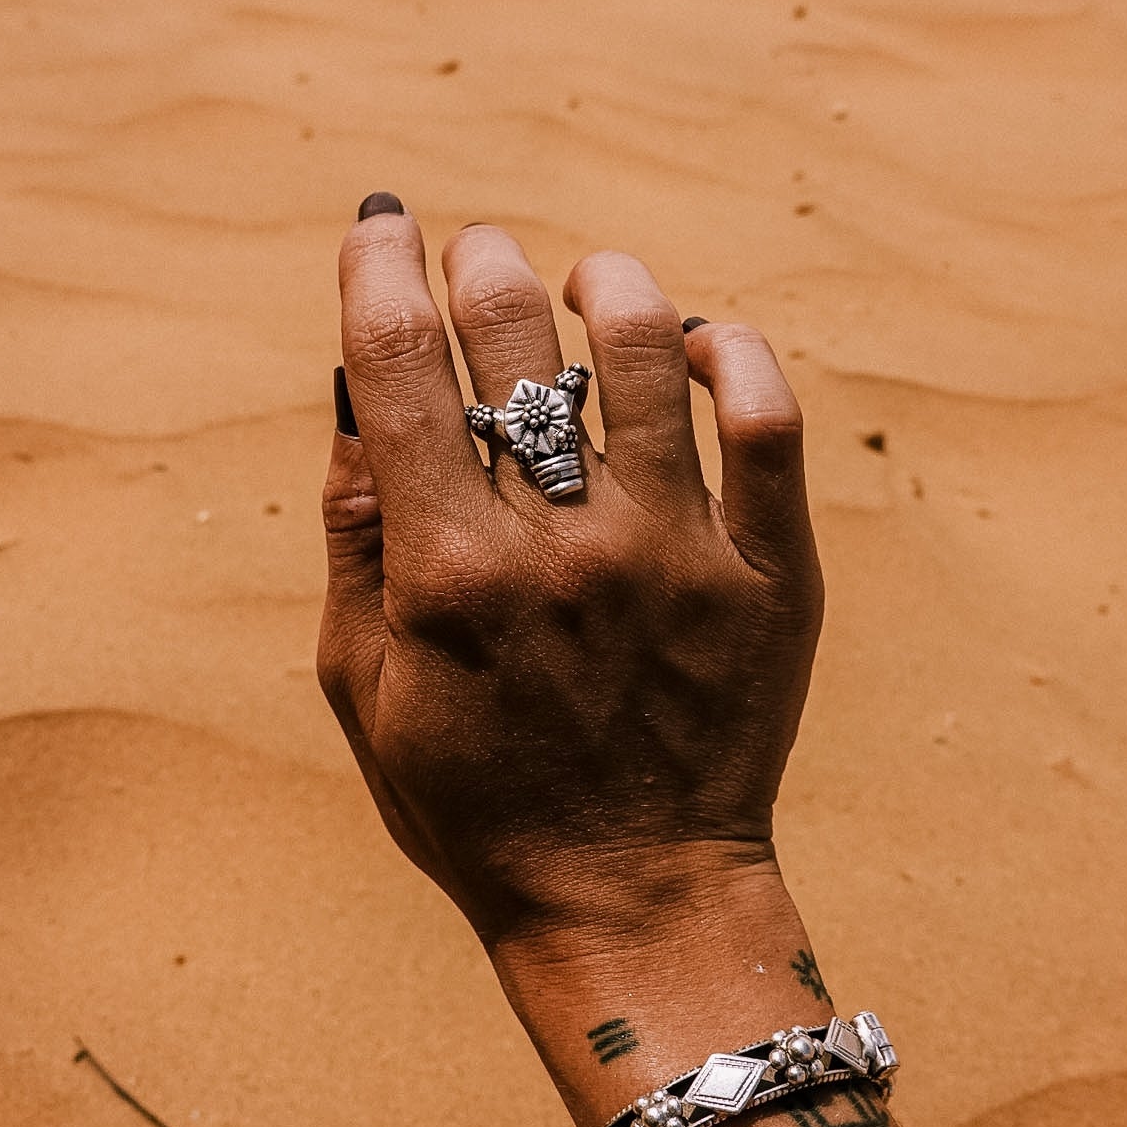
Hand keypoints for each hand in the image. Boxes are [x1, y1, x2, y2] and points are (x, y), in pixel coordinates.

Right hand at [318, 203, 822, 952]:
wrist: (632, 900)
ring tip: (585, 282)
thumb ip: (354, 540)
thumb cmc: (477, 803)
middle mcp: (563, 549)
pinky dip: (731, 356)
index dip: (380, 270)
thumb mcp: (367, 687)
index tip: (380, 226)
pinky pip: (770, 423)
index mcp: (448, 575)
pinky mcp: (772, 576)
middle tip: (475, 253)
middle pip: (517, 337)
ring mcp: (679, 555)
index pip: (400, 367)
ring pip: (645, 353)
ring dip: (604, 285)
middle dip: (481, 262)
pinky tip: (693, 346)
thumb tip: (357, 397)